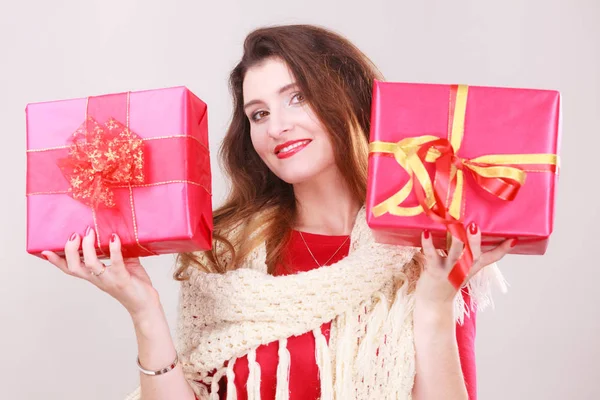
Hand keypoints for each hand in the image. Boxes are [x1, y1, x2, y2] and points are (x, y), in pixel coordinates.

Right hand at [42, 227, 159, 317]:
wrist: (146, 305)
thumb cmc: (135, 285)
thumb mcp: (125, 265)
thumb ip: (119, 252)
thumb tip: (118, 232)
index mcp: (94, 276)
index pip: (70, 269)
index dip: (56, 261)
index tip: (44, 251)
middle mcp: (98, 279)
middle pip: (74, 267)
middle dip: (70, 250)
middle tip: (74, 235)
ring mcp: (109, 279)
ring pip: (90, 265)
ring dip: (88, 247)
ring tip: (91, 233)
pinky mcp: (122, 279)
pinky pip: (116, 263)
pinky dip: (114, 249)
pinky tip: (114, 238)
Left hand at [415, 223, 515, 307]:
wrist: (434, 302)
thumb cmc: (449, 279)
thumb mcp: (464, 267)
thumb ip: (468, 251)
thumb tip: (472, 228)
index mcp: (474, 265)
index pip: (492, 257)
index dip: (503, 249)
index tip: (514, 239)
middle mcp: (464, 267)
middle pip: (473, 253)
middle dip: (475, 241)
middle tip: (475, 226)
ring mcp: (450, 269)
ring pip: (455, 253)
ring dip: (455, 239)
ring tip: (455, 225)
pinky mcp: (434, 269)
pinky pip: (432, 255)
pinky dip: (428, 244)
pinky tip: (426, 233)